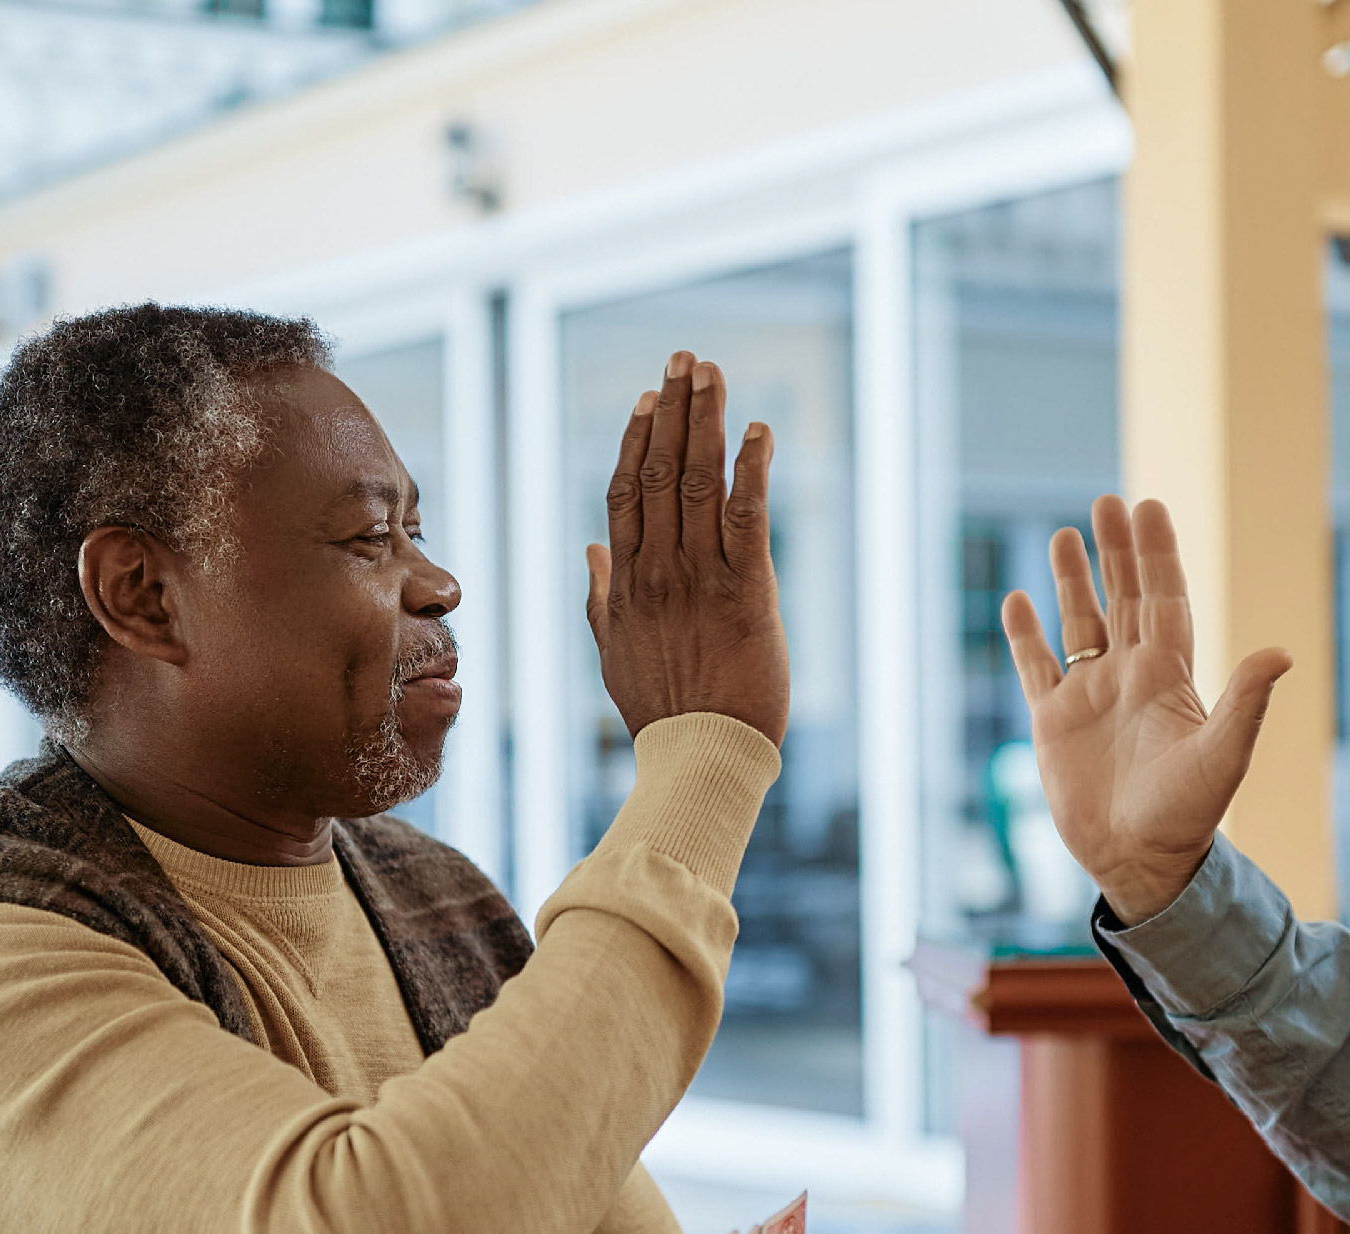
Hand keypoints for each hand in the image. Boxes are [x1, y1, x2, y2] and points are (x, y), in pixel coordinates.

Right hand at [586, 352, 788, 743]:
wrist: (701, 758)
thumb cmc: (662, 712)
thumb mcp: (613, 653)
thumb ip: (600, 595)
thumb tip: (591, 548)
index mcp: (626, 583)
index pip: (625, 492)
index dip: (635, 439)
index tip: (647, 397)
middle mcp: (657, 571)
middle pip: (658, 472)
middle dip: (673, 410)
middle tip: (685, 358)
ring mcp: (698, 579)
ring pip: (697, 483)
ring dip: (706, 421)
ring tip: (712, 372)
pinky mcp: (745, 592)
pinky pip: (746, 519)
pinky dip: (751, 471)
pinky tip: (757, 432)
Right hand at [994, 495, 1292, 920]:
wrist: (1138, 860)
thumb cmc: (1187, 813)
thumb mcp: (1223, 755)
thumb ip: (1245, 702)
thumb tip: (1281, 653)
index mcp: (1169, 676)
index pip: (1164, 599)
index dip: (1158, 554)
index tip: (1148, 508)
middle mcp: (1130, 677)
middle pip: (1124, 598)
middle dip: (1117, 551)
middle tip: (1108, 503)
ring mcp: (1090, 697)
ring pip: (1080, 623)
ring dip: (1072, 581)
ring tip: (1065, 535)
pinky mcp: (1054, 722)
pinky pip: (1037, 667)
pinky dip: (1026, 635)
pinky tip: (1018, 601)